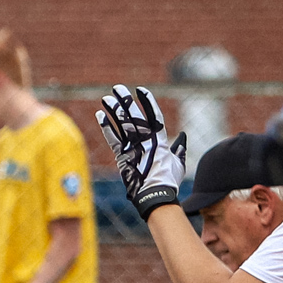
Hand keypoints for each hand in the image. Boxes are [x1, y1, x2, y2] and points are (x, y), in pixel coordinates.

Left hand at [96, 85, 186, 220]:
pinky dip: (106, 127)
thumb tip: (182, 136)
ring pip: (122, 125)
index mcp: (160, 140)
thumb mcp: (178, 163)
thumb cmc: (168, 181)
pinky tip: (100, 116)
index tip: (140, 90)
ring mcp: (133, 148)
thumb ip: (179, 148)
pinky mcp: (122, 157)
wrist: (155, 194)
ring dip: (114, 110)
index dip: (147, 101)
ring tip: (106, 98)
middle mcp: (146, 141)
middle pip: (134, 116)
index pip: (153, 115)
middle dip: (126, 101)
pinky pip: (112, 139)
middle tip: (117, 88)